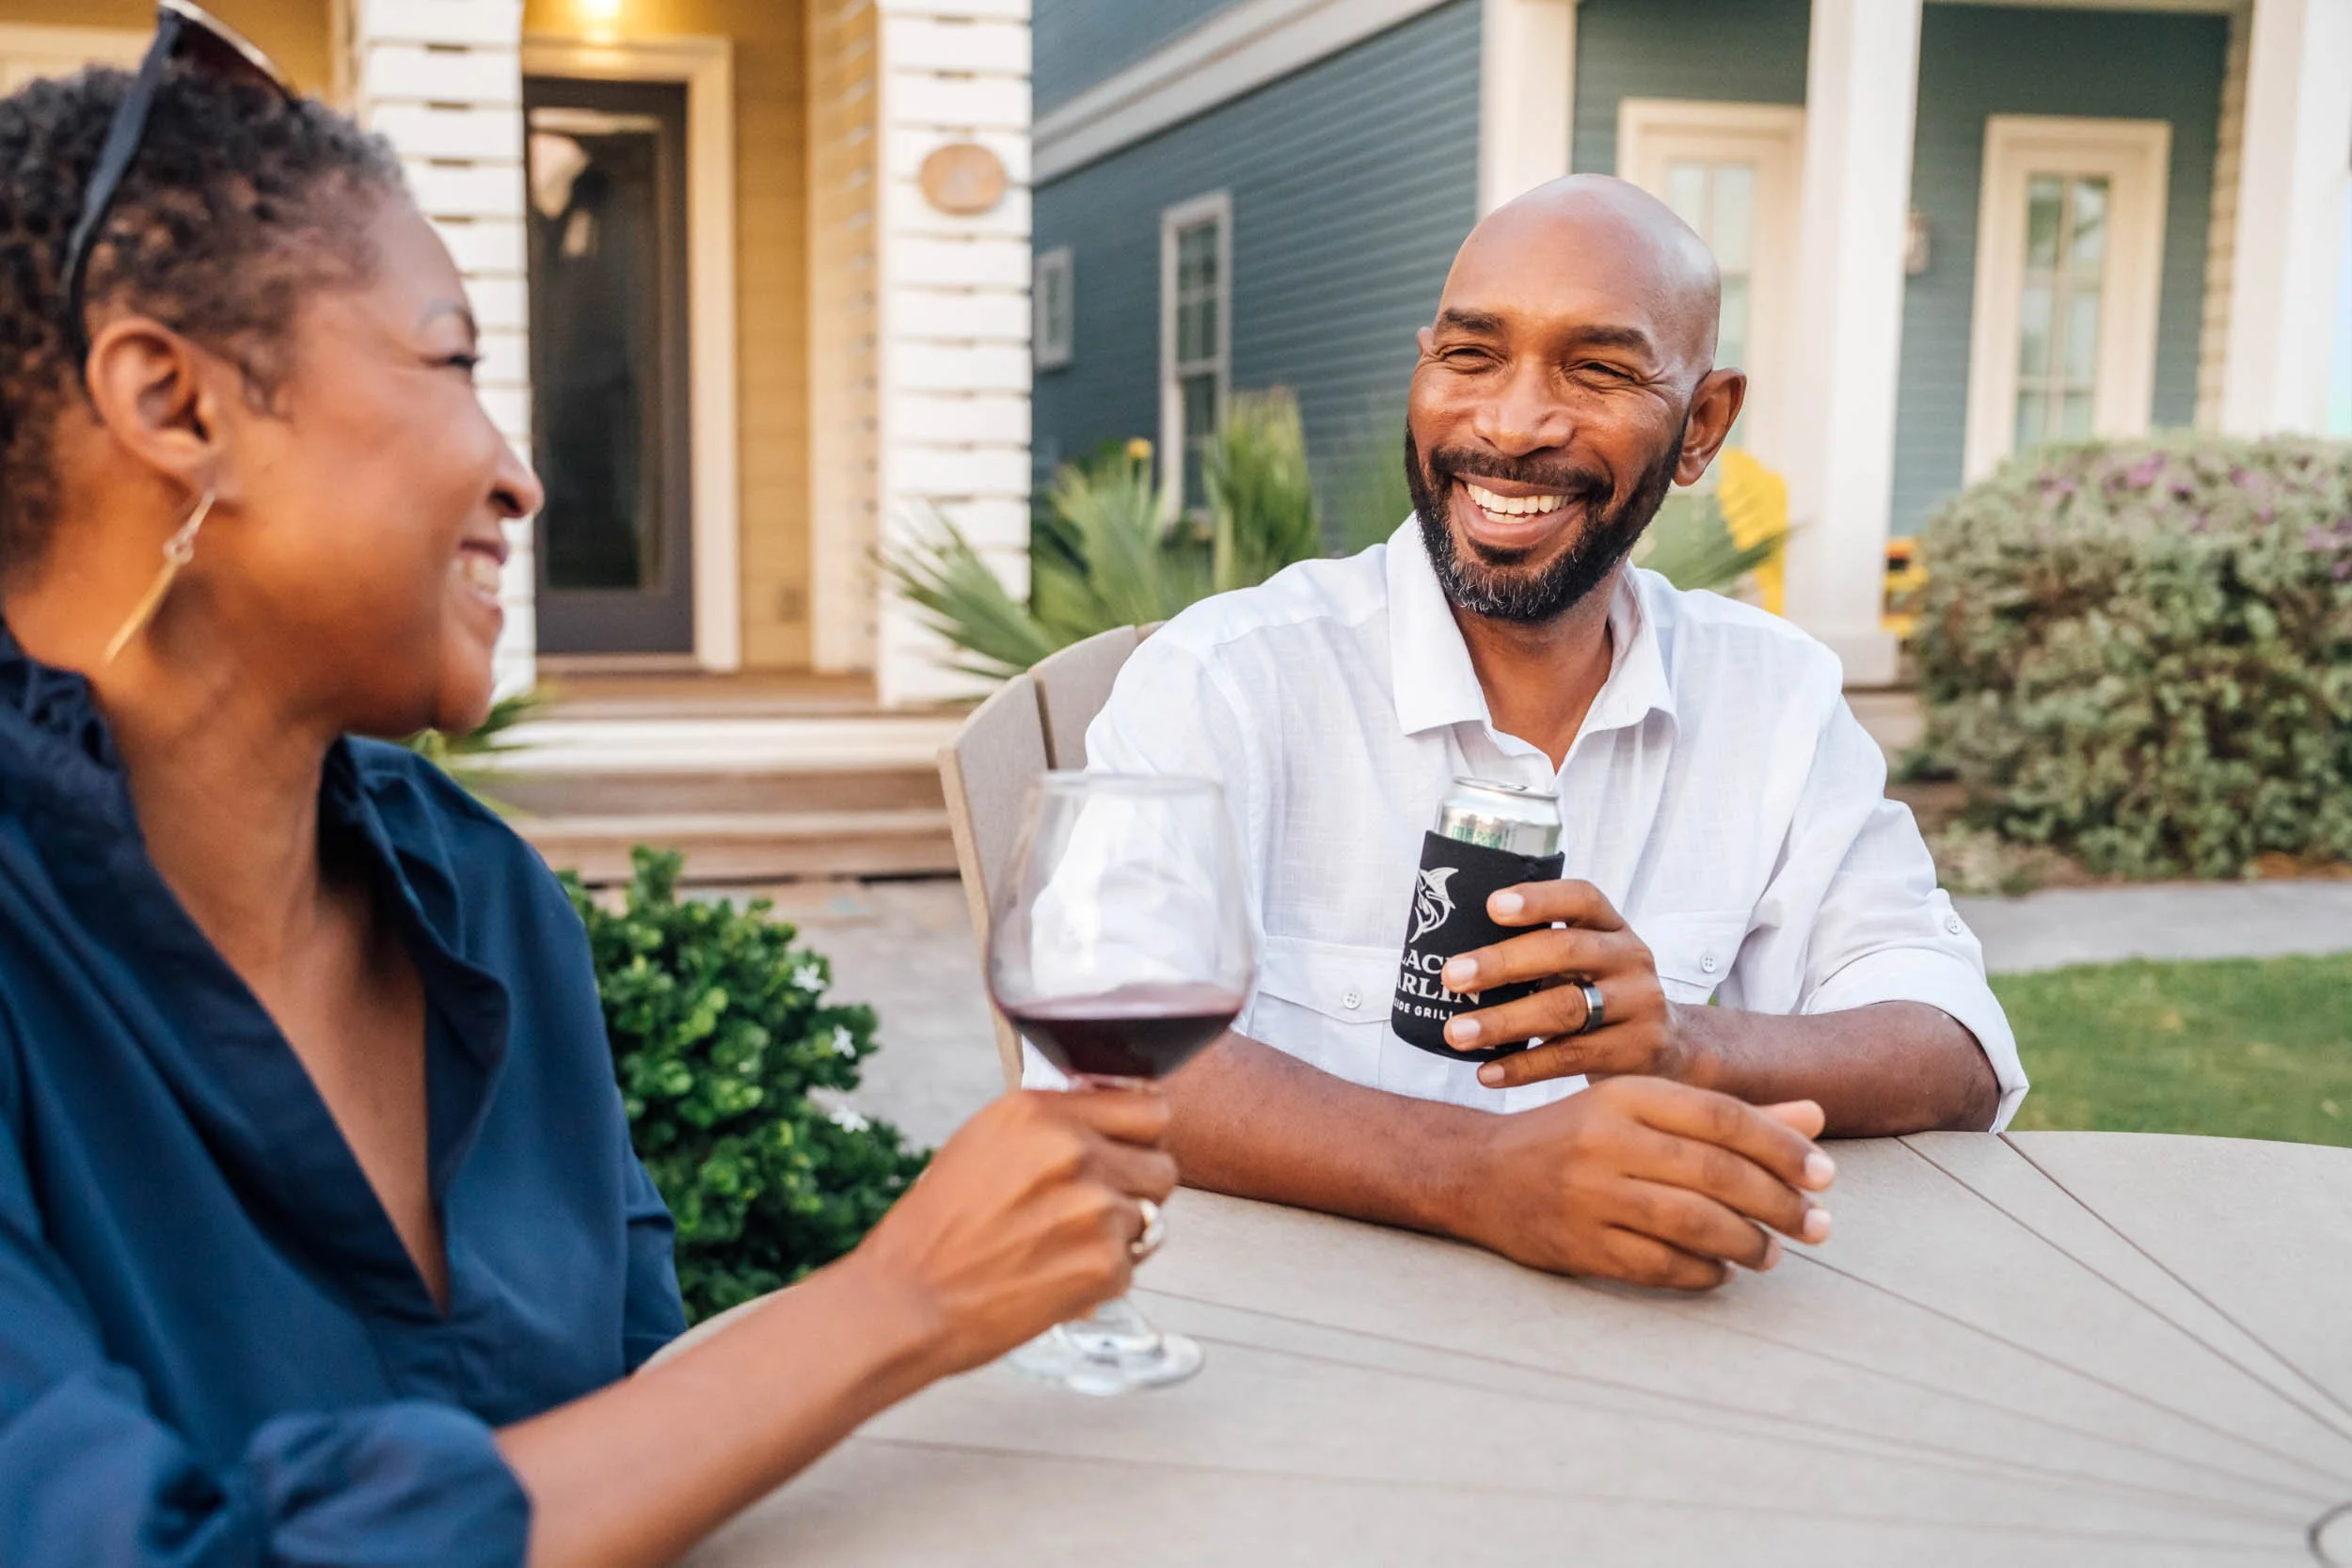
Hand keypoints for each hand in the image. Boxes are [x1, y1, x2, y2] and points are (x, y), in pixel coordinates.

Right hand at [846, 1086, 1177, 1376]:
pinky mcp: (1104, 1265)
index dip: (1138, 1138)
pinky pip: (1132, 1266)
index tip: (1128, 1154)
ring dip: (1119, 1236)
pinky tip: (1054, 1278)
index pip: (1146, 1109)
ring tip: (1060, 1248)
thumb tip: (1108, 1129)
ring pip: (1150, 1218)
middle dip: (1135, 1190)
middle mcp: (1073, 1151)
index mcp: (1040, 1113)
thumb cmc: (935, 1230)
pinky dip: (1102, 1279)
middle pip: (1161, 1165)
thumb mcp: (984, 1144)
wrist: (907, 1301)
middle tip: (1092, 1211)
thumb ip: (1051, 1129)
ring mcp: (1095, 1208)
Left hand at [1437, 879, 1697, 1089]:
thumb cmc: (1599, 993)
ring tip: (1456, 1032)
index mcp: (1610, 926)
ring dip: (1504, 1021)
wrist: (1667, 1044)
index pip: (1582, 898)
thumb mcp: (1584, 961)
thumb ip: (1538, 951)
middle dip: (1503, 963)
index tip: (1492, 905)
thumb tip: (1449, 955)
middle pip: (1566, 952)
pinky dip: (1524, 1066)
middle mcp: (1630, 957)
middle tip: (1452, 976)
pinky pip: (1572, 1057)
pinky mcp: (1636, 1049)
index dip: (1539, 899)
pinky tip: (1487, 1072)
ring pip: (1567, 1009)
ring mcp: (1639, 1004)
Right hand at [1455, 1077, 1834, 1290]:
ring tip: (1772, 1253)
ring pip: (1694, 1223)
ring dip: (1749, 1244)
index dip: (1783, 1147)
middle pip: (1716, 1173)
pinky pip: (1661, 1266)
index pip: (1723, 1117)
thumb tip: (1814, 1119)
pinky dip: (1705, 1273)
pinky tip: (1722, 1271)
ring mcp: (1590, 1195)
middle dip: (1779, 1204)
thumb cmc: (1576, 1137)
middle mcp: (1607, 1140)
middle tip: (1817, 1226)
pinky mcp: (1580, 1244)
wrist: (1480, 1175)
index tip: (1826, 1176)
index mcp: (1626, 1095)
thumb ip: (1727, 1116)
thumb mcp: (1643, 1110)